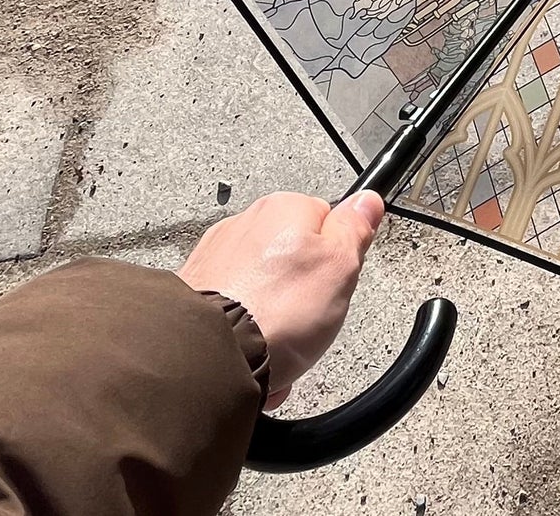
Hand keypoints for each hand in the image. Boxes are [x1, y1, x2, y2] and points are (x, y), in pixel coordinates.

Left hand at [178, 190, 384, 408]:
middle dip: (302, 291)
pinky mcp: (193, 293)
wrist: (209, 358)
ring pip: (262, 288)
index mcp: (284, 207)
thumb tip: (367, 201)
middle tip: (308, 319)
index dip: (337, 260)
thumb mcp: (341, 267)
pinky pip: (233, 310)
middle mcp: (245, 223)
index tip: (335, 284)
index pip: (327, 224)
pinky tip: (251, 352)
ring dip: (273, 315)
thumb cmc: (275, 312)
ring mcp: (215, 257)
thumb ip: (355, 228)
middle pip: (292, 258)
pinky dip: (243, 330)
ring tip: (277, 345)